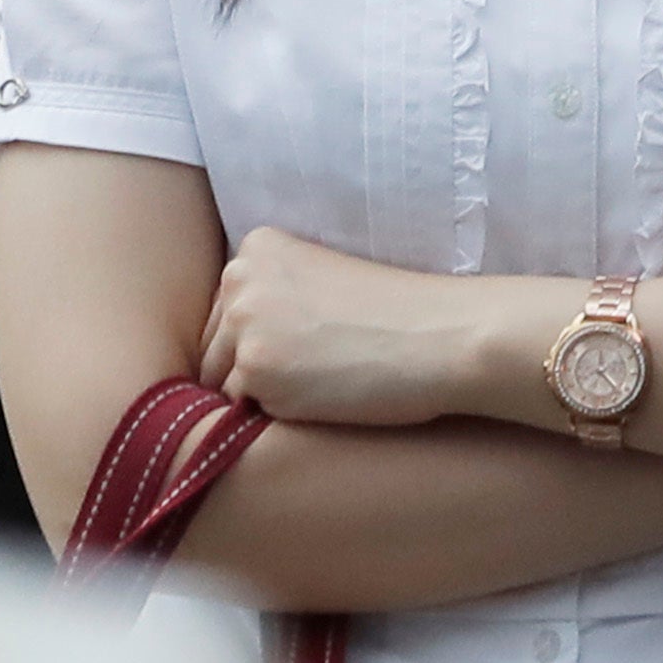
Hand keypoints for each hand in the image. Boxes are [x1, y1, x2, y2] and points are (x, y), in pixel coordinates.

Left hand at [195, 226, 520, 428]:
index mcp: (257, 248)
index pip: (224, 315)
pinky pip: (242, 412)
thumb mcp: (322, 283)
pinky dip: (279, 414)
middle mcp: (239, 280)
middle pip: (215, 349)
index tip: (315, 343)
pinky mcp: (257, 371)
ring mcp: (244, 325)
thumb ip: (272, 299)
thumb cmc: (400, 315)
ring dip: (265, 394)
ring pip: (223, 382)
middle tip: (321, 368)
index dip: (264, 342)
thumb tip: (224, 354)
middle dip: (255, 369)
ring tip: (325, 382)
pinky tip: (325, 397)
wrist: (447, 335)